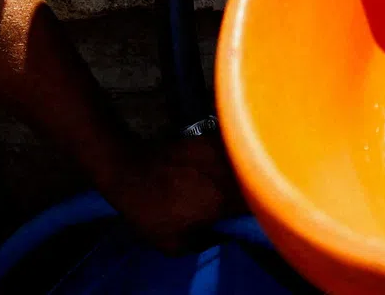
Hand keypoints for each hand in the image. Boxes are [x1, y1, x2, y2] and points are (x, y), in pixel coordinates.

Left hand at [106, 136, 241, 254]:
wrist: (130, 170)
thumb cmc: (149, 210)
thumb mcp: (171, 244)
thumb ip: (202, 243)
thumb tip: (221, 234)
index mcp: (221, 202)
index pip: (253, 207)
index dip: (254, 212)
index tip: (246, 216)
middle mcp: (227, 175)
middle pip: (253, 182)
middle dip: (251, 191)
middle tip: (236, 200)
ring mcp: (220, 153)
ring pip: (245, 164)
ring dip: (243, 173)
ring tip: (229, 181)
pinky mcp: (211, 139)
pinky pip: (231, 150)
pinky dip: (231, 158)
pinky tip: (218, 165)